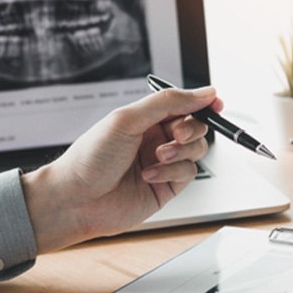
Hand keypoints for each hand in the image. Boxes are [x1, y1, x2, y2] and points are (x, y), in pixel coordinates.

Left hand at [22, 86, 222, 251]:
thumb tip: (204, 92)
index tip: (215, 103)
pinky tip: (149, 175)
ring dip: (181, 151)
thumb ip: (168, 103)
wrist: (76, 200)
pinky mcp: (167, 187)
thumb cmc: (91, 157)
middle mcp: (156, 139)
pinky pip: (188, 173)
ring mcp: (163, 163)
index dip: (202, 102)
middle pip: (195, 126)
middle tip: (175, 134)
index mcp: (146, 118)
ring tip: (158, 156)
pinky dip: (172, 171)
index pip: (183, 104)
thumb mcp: (128, 119)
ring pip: (197, 149)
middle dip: (191, 128)